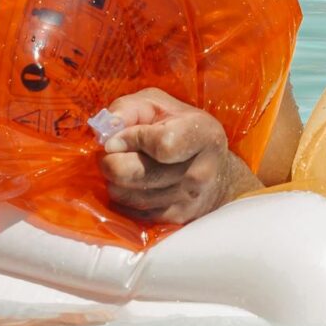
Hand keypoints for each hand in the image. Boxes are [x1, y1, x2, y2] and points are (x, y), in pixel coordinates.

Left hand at [99, 87, 255, 224]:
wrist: (218, 172)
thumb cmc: (181, 128)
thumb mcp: (159, 105)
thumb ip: (130, 108)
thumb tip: (107, 128)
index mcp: (202, 136)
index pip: (161, 145)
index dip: (130, 139)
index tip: (118, 138)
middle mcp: (199, 172)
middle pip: (135, 174)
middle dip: (111, 162)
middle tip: (111, 154)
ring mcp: (189, 200)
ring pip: (128, 196)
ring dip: (114, 181)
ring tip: (122, 167)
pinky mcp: (177, 220)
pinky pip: (132, 213)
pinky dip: (123, 198)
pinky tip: (130, 184)